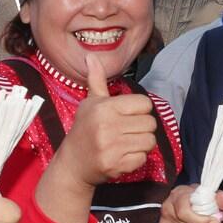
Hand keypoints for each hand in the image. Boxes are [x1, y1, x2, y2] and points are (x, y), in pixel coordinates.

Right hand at [53, 55, 156, 186]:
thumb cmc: (84, 129)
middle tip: (128, 132)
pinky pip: (143, 158)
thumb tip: (91, 56)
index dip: (139, 110)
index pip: (145, 104)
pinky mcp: (116, 166)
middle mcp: (108, 126)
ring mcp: (112, 147)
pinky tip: (123, 156)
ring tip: (127, 143)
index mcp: (104, 107)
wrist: (72, 164)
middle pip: (150, 123)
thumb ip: (96, 80)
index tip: (128, 116)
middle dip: (142, 128)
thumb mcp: (89, 103)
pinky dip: (137, 158)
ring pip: (150, 141)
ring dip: (142, 143)